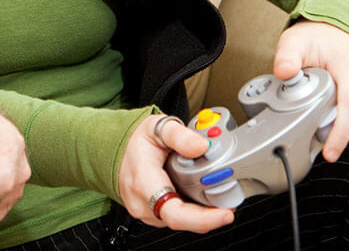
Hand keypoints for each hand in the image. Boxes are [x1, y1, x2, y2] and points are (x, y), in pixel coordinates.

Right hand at [117, 113, 234, 232]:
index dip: (203, 218)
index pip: (174, 212)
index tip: (225, 213)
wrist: (119, 151)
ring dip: (203, 212)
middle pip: (184, 220)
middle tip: (230, 199)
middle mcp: (143, 203)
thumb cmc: (137, 141)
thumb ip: (180, 135)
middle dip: (211, 214)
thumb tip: (202, 147)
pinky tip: (201, 196)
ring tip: (216, 193)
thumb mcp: (157, 127)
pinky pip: (179, 218)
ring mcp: (147, 212)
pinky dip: (194, 211)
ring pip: (183, 221)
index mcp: (144, 182)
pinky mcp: (153, 216)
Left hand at [272, 20, 348, 160]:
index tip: (330, 152)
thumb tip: (284, 72)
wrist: (332, 29)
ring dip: (334, 118)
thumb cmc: (314, 37)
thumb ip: (287, 57)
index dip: (340, 131)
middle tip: (310, 130)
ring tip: (315, 107)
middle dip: (331, 127)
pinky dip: (339, 113)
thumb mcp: (294, 42)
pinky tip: (326, 105)